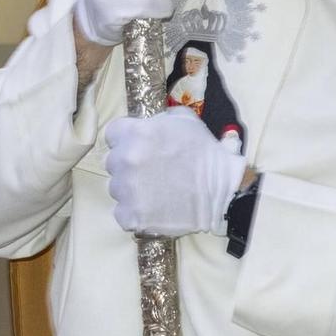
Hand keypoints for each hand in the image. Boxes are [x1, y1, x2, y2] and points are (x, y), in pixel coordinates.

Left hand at [104, 107, 242, 237]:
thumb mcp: (184, 121)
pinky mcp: (131, 215)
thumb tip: (149, 123)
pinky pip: (122, 212)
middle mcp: (126, 159)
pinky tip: (151, 208)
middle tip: (150, 171)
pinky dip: (133, 212)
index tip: (138, 147)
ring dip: (130, 189)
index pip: (113, 134)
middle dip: (128, 165)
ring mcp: (126, 190)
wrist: (221, 191)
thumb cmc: (204, 153)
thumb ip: (159, 119)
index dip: (126, 140)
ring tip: (153, 191)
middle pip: (113, 162)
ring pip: (116, 187)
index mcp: (136, 133)